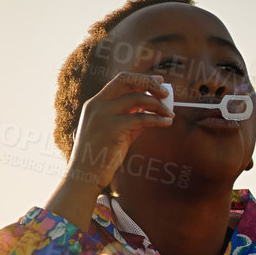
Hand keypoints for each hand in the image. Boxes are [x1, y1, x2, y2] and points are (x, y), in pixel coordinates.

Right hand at [65, 72, 174, 191]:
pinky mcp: (112, 128)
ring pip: (137, 98)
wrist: (85, 175)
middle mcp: (98, 105)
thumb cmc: (101, 156)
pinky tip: (166, 123)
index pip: (120, 80)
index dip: (142, 79)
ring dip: (158, 105)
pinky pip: (141, 118)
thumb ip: (131, 119)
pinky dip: (158, 119)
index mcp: (96, 103)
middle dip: (149, 83)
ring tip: (170, 114)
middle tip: (166, 94)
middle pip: (127, 80)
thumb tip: (154, 111)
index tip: (159, 82)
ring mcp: (103, 115)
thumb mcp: (116, 133)